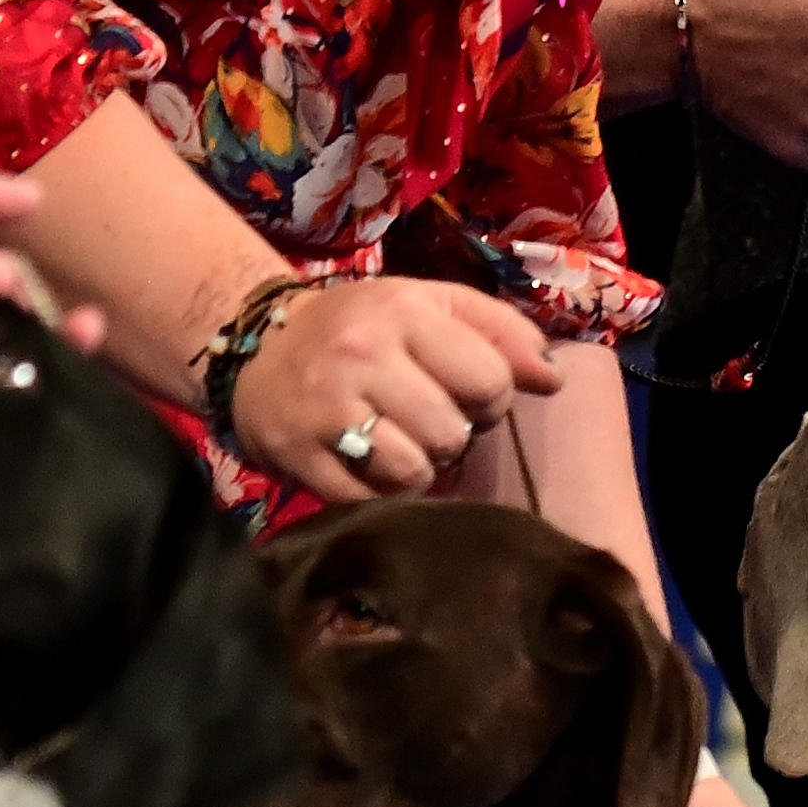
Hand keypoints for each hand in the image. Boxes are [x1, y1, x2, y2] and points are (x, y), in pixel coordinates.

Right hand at [235, 272, 560, 496]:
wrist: (254, 346)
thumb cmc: (361, 327)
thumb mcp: (429, 306)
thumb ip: (499, 333)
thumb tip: (554, 380)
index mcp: (403, 312)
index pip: (491, 380)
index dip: (491, 397)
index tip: (467, 394)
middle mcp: (362, 356)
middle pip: (453, 434)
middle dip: (452, 436)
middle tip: (427, 422)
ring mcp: (325, 409)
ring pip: (414, 473)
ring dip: (418, 470)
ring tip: (399, 445)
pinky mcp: (297, 456)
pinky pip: (369, 500)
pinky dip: (379, 493)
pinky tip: (368, 466)